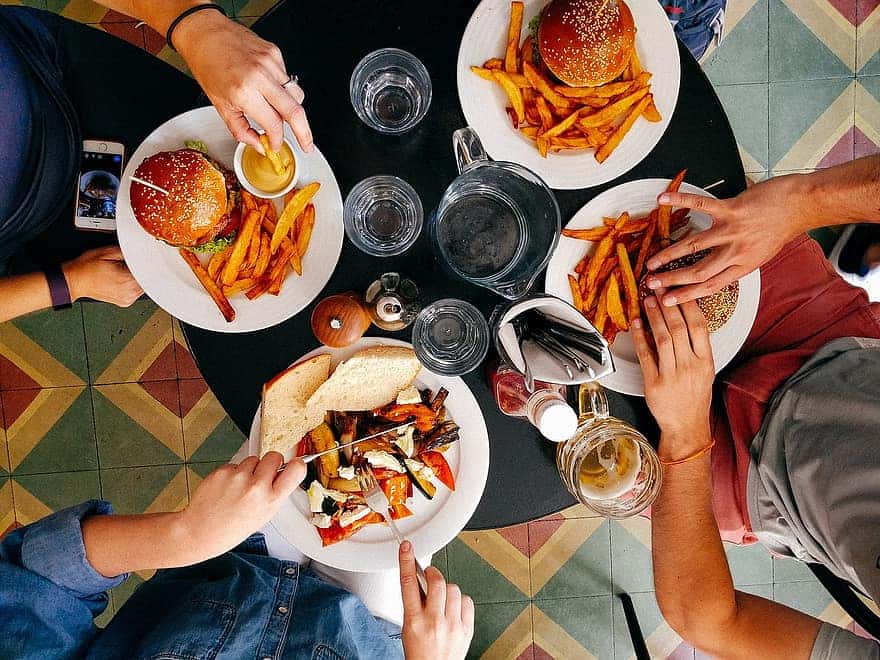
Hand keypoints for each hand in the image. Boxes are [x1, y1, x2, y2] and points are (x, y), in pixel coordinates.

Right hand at [63, 246, 142, 306]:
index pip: (150, 272)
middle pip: (149, 280)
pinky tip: (124, 278)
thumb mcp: (108, 251)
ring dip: (139, 278)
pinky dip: (134, 284)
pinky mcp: (125, 302)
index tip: (150, 258)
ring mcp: (127, 299)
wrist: (74, 280)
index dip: (150, 263)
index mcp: (127, 281)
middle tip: (134, 262)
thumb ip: (128, 252)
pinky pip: (136, 291)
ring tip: (125, 270)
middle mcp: (129, 293)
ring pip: (144, 286)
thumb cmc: (86, 268)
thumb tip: (140, 252)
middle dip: (143, 270)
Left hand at [173, 10, 312, 152]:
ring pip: (296, 95)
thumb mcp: (220, 106)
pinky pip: (288, 79)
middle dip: (304, 133)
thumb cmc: (207, 65)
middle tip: (306, 145)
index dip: (277, 140)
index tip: (275, 144)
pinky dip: (283, 89)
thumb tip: (259, 144)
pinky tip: (268, 87)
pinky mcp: (274, 53)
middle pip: (295, 111)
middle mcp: (260, 76)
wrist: (204, 33)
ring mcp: (270, 62)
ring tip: (279, 111)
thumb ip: (241, 130)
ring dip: (292, 110)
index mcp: (244, 92)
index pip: (273, 124)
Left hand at [175, 453, 305, 564]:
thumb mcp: (264, 516)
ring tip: (239, 488)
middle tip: (262, 476)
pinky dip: (232, 473)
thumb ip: (275, 493)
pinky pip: (235, 464)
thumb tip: (283, 473)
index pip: (296, 468)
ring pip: (253, 459)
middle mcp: (256, 486)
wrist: (200, 532)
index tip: (294, 465)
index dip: (296, 464)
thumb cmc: (231, 528)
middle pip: (274, 456)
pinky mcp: (222, 471)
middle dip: (270, 463)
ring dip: (249, 469)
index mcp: (271, 500)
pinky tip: (226, 488)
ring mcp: (238, 477)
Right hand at [399, 541, 473, 659]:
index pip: (408, 583)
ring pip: (453, 588)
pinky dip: (460, 600)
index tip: (406, 548)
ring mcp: (452, 625)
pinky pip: (466, 600)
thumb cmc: (420, 654)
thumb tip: (419, 581)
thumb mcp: (408, 628)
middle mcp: (434, 621)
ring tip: (441, 599)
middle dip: (433, 574)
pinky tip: (453, 608)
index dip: (407, 561)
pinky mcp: (466, 629)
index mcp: (414, 621)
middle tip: (430, 576)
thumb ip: (413, 604)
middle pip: (437, 581)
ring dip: (446, 589)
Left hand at [632, 297, 714, 458]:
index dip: (688, 305)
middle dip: (667, 305)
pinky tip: (636, 324)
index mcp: (705, 361)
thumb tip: (685, 319)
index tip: (679, 290)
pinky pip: (646, 356)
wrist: (686, 426)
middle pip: (678, 328)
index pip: (699, 326)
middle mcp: (690, 366)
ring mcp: (672, 375)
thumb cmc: (695, 397)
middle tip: (658, 289)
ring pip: (662, 338)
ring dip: (653, 316)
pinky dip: (640, 337)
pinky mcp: (654, 384)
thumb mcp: (705, 371)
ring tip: (647, 301)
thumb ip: (697, 347)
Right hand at [644, 174, 809, 305]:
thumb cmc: (781, 228)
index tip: (667, 301)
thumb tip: (715, 269)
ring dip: (669, 254)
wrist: (802, 205)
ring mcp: (733, 230)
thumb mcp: (761, 255)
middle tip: (651, 283)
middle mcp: (736, 252)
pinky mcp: (732, 209)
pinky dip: (680, 201)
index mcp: (743, 266)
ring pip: (694, 246)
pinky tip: (663, 199)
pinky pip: (702, 205)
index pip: (710, 286)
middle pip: (698, 271)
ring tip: (652, 260)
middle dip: (671, 279)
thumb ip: (737, 262)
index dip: (686, 295)